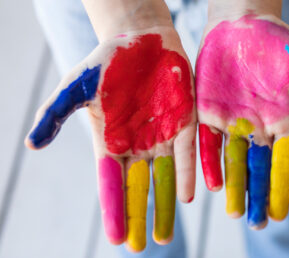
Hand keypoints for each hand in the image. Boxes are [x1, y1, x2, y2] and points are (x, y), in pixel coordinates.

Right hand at [26, 28, 195, 251]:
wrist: (140, 39)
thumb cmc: (105, 63)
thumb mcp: (75, 87)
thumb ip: (55, 115)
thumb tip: (31, 145)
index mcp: (111, 143)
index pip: (112, 185)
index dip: (115, 211)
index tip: (118, 240)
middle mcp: (139, 146)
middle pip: (141, 189)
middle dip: (144, 217)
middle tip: (147, 247)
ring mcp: (163, 136)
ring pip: (165, 179)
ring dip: (167, 206)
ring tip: (167, 234)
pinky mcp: (185, 122)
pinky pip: (187, 154)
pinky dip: (187, 175)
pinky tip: (188, 197)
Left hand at [195, 14, 288, 228]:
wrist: (241, 22)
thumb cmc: (278, 37)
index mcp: (288, 120)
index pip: (285, 160)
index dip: (282, 185)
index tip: (281, 210)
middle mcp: (262, 127)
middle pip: (261, 168)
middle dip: (259, 196)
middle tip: (258, 224)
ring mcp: (235, 122)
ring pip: (234, 162)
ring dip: (235, 187)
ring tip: (235, 213)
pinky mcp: (209, 113)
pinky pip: (208, 145)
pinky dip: (209, 165)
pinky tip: (210, 186)